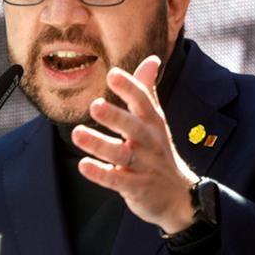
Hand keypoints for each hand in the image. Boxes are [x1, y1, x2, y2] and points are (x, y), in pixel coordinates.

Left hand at [70, 56, 197, 233]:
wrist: (177, 195)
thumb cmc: (158, 150)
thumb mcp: (156, 120)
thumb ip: (147, 90)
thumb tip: (152, 59)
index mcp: (153, 122)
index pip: (143, 101)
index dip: (129, 88)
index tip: (112, 74)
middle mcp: (149, 141)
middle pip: (133, 127)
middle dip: (115, 116)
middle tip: (94, 105)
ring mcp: (143, 165)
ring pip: (121, 154)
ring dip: (99, 144)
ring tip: (77, 133)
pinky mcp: (135, 187)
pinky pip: (116, 180)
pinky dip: (100, 173)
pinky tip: (83, 165)